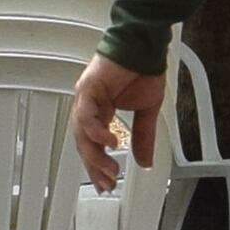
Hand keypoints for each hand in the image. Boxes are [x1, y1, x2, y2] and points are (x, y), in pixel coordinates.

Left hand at [68, 57, 168, 191]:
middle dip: (95, 166)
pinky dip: (97, 132)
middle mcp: (89, 106)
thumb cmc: (143, 70)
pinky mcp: (88, 88)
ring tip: (109, 169)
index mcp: (100, 111)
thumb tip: (145, 161)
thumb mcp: (147, 112)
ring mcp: (86, 98)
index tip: (106, 184)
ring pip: (82, 134)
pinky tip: (110, 143)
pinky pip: (86, 115)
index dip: (98, 166)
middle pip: (84, 144)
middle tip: (106, 183)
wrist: (144, 46)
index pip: (93, 145)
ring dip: (95, 155)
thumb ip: (143, 138)